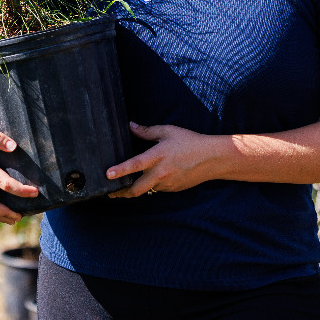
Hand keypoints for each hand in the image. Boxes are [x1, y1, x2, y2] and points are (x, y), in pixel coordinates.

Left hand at [106, 122, 224, 197]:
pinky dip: (153, 184)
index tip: (107, 174)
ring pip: (146, 189)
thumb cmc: (190, 141)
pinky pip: (158, 188)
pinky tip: (155, 177)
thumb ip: (147, 131)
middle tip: (111, 192)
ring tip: (127, 185)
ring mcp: (167, 183)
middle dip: (121, 193)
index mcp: (157, 156)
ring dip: (137, 188)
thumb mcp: (168, 131)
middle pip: (136, 189)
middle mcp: (160, 173)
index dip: (120, 170)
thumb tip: (131, 126)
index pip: (135, 165)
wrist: (211, 158)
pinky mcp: (172, 189)